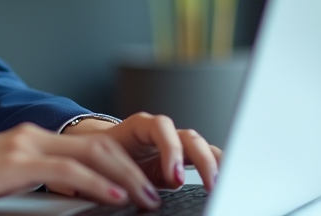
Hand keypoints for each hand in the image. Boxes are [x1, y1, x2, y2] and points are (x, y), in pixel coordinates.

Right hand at [0, 122, 163, 213]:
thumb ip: (30, 192)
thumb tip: (67, 205)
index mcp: (26, 142)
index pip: (85, 149)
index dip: (119, 165)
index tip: (141, 186)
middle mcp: (28, 137)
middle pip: (96, 148)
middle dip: (132, 170)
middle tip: (156, 194)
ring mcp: (21, 146)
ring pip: (89, 156)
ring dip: (125, 178)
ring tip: (147, 199)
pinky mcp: (13, 163)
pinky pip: (67, 171)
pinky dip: (97, 184)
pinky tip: (116, 197)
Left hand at [61, 113, 222, 191]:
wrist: (98, 157)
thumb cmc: (99, 158)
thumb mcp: (103, 163)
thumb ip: (117, 173)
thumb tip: (126, 193)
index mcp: (139, 128)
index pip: (161, 127)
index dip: (171, 150)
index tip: (174, 177)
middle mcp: (161, 135)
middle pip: (188, 137)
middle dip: (201, 159)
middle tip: (207, 184)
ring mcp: (174, 147)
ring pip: (201, 147)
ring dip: (213, 165)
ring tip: (220, 186)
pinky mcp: (181, 162)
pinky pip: (203, 161)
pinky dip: (214, 170)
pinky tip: (221, 184)